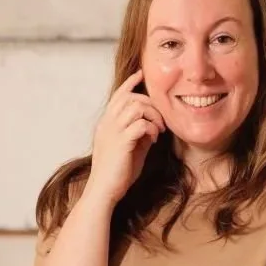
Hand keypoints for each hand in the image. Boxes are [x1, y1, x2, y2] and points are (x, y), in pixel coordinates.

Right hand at [87, 69, 165, 203]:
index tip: (140, 74)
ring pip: (136, 106)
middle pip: (130, 98)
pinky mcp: (121, 143)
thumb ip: (138, 134)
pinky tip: (154, 139)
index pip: (117, 96)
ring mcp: (113, 132)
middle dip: (150, 104)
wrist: (104, 191)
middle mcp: (107, 124)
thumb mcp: (129, 148)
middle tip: (160, 119)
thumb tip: (153, 125)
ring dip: (153, 115)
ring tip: (158, 129)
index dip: (129, 83)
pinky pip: (140, 123)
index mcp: (106, 124)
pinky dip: (151, 128)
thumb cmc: (117, 173)